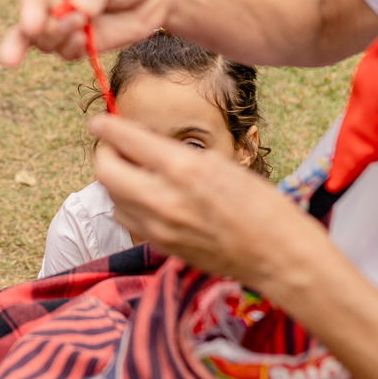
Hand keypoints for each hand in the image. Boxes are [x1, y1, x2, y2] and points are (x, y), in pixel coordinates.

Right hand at [0, 0, 172, 66]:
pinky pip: (65, 53)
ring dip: (62, 41)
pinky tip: (86, 41)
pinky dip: (72, 50)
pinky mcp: (80, 44)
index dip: (28, 13)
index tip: (31, 28)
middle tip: (79, 22)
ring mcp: (63, 27)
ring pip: (46, 43)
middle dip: (51, 30)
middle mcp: (50, 4)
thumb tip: (78, 12)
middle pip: (33, 26)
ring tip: (85, 32)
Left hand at [90, 114, 333, 290]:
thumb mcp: (221, 164)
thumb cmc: (261, 205)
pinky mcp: (159, 245)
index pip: (127, 141)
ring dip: (114, 179)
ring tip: (133, 169)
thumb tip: (143, 145)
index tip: (100, 122)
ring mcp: (158, 227)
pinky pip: (127, 218)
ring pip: (111, 196)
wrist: (278, 255)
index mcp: (184, 169)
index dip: (107, 127)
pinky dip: (127, 203)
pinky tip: (145, 196)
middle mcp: (164, 198)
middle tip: (114, 145)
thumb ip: (177, 155)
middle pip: (106, 170)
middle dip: (105, 152)